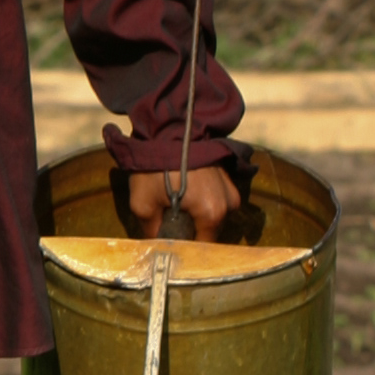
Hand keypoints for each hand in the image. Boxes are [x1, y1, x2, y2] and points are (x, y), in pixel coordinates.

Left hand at [128, 164, 242, 237]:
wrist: (168, 127)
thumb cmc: (155, 167)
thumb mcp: (143, 203)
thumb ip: (152, 230)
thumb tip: (156, 243)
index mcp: (212, 214)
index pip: (202, 247)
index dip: (185, 248)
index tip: (171, 244)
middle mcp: (229, 204)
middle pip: (210, 230)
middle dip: (192, 229)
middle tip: (170, 222)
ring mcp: (231, 188)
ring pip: (214, 213)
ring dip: (198, 213)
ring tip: (176, 203)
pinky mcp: (227, 175)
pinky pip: (217, 197)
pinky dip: (203, 198)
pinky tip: (186, 191)